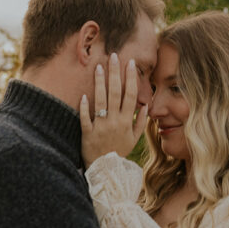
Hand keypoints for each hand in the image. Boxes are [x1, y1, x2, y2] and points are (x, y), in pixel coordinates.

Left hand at [80, 53, 148, 167]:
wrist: (106, 171)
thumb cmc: (119, 153)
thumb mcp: (134, 140)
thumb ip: (140, 122)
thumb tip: (144, 106)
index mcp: (126, 122)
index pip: (130, 95)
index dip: (130, 78)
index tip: (129, 63)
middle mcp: (115, 122)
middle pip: (116, 93)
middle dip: (115, 73)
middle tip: (113, 56)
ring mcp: (101, 127)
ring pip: (101, 101)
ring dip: (100, 83)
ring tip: (98, 67)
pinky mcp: (87, 133)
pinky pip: (86, 118)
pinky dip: (85, 107)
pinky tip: (84, 95)